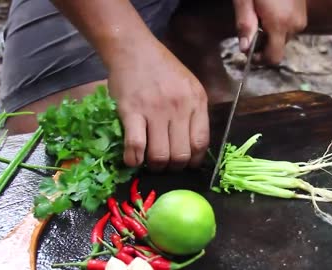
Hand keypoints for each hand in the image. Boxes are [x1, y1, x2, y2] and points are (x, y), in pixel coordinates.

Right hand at [107, 35, 209, 170]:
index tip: (188, 165)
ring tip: (150, 163)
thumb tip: (195, 146)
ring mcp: (155, 110)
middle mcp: (179, 107)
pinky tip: (133, 160)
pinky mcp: (131, 111)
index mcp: (196, 102)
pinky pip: (135, 146)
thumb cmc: (163, 69)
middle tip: (167, 165)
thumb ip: (195, 112)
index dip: (195, 161)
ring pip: (160, 155)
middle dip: (174, 167)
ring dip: (155, 166)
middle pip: (181, 154)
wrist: (134, 49)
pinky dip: (134, 160)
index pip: (201, 143)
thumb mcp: (190, 86)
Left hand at [233, 0, 307, 64]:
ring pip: (283, 39)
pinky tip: (270, 11)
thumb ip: (244, 25)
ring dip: (270, 34)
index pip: (273, 58)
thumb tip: (244, 48)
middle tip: (251, 27)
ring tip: (260, 15)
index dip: (260, 59)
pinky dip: (278, 26)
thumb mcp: (244, 0)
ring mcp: (301, 19)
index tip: (249, 52)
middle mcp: (294, 25)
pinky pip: (289, 28)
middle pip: (278, 49)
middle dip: (263, 44)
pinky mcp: (303, 13)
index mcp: (279, 24)